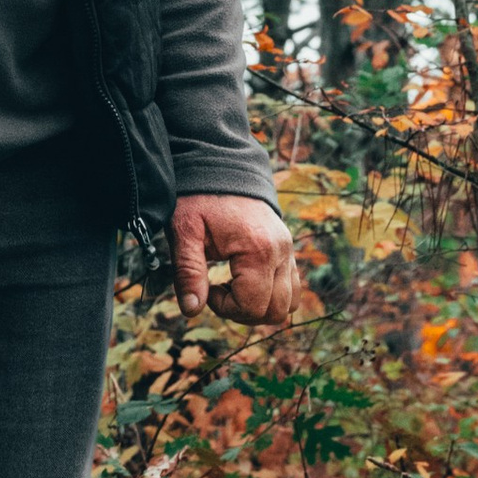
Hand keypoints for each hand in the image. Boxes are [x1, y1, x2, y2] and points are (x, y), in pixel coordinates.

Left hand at [169, 192, 303, 327]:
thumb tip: (192, 310)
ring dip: (259, 306)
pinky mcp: (288, 249)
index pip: (253, 306)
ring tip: (232, 288)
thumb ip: (188, 272)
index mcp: (258, 249)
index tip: (207, 289)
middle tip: (218, 292)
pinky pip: (293, 287)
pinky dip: (271, 294)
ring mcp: (289, 250)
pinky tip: (245, 280)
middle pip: (275, 311)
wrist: (221, 165)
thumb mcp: (184, 232)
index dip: (225, 308)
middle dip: (243, 312)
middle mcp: (281, 251)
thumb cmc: (199, 198)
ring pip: (288, 303)